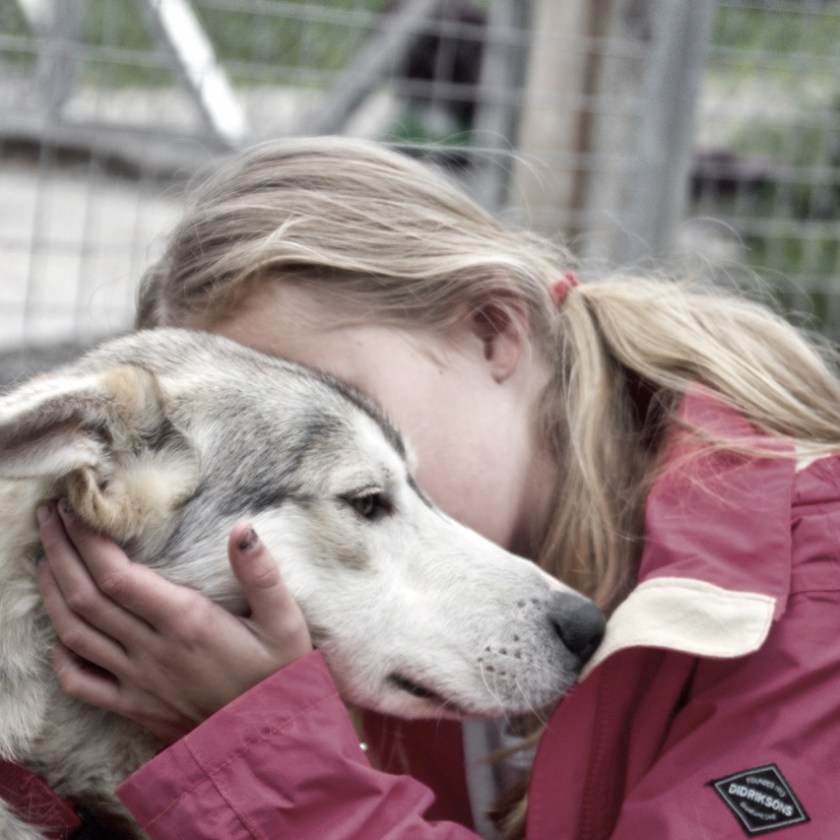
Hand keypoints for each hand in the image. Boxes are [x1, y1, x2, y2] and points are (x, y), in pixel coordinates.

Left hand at [36, 501, 312, 743]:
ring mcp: (138, 681)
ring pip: (76, 633)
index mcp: (186, 624)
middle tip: (48, 516)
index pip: (118, 577)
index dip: (88, 541)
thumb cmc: (280, 676)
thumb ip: (262, 575)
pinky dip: (62, 655)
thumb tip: (242, 528)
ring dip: (52, 593)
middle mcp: (152, 651)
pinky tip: (60, 633)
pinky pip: (82, 683)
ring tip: (44, 558)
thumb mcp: (285, 622)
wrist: (272, 742)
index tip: (75, 509)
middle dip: (61, 552)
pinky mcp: (135, 705)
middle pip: (86, 597)